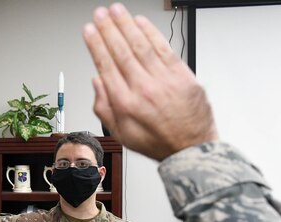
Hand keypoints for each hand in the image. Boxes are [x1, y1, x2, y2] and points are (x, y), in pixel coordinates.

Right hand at [83, 3, 218, 160]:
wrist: (190, 147)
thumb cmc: (157, 141)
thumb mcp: (121, 135)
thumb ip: (104, 109)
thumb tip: (97, 83)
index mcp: (125, 104)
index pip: (106, 66)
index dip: (96, 45)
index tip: (90, 31)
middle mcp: (143, 89)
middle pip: (121, 51)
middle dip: (108, 29)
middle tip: (100, 14)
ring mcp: (164, 80)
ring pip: (141, 46)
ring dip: (127, 25)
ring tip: (116, 11)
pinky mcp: (181, 75)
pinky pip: (164, 49)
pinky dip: (151, 33)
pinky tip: (141, 22)